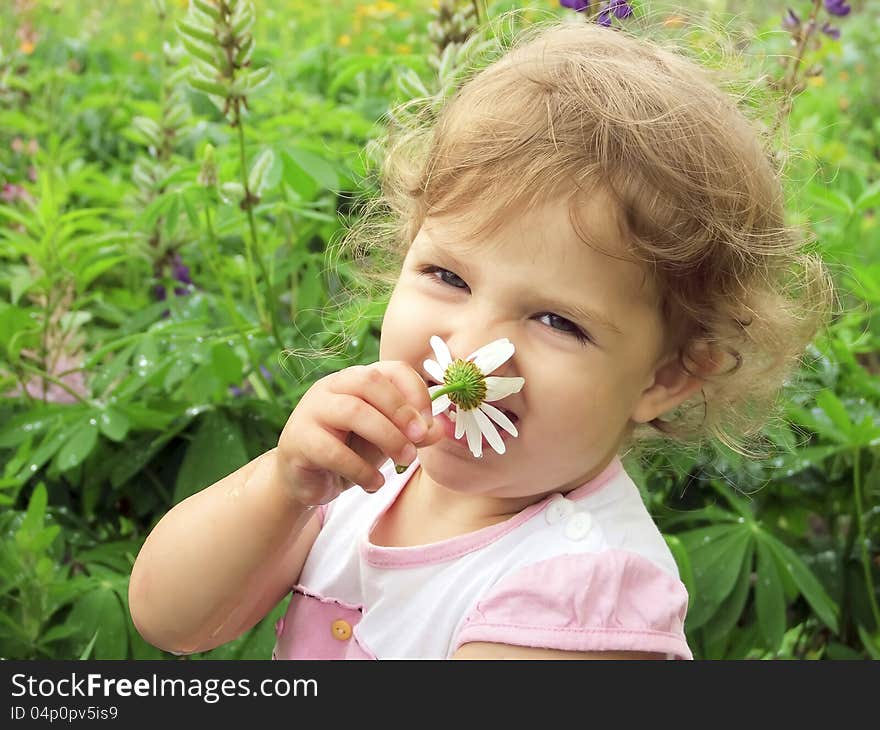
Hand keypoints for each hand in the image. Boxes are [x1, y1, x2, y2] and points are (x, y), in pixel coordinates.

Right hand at [273, 361, 443, 505]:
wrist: (306, 480)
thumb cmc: (350, 451)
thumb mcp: (388, 439)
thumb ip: (413, 433)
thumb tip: (439, 430)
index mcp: (357, 379)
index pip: (392, 369)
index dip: (416, 393)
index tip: (429, 424)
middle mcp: (332, 387)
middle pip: (370, 382)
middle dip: (401, 411)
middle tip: (419, 440)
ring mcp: (311, 410)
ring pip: (353, 412)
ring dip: (387, 438)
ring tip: (404, 461)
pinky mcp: (298, 440)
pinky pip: (333, 452)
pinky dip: (361, 470)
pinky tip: (374, 483)